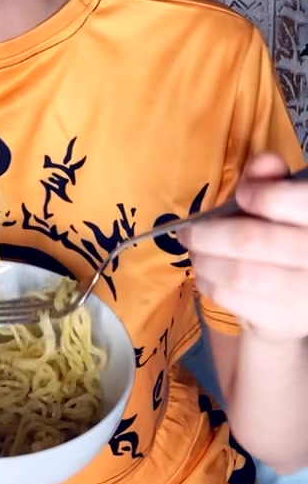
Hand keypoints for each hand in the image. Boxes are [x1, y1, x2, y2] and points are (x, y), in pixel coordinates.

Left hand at [185, 152, 307, 340]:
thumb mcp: (289, 204)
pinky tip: (208, 275)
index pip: (287, 201)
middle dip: (208, 234)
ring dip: (205, 261)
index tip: (241, 195)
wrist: (304, 297)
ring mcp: (304, 295)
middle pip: (250, 240)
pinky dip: (210, 284)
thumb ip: (274, 181)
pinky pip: (235, 300)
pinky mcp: (286, 322)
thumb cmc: (291, 239)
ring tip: (196, 253)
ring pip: (238, 274)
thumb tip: (263, 162)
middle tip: (188, 232)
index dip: (258, 194)